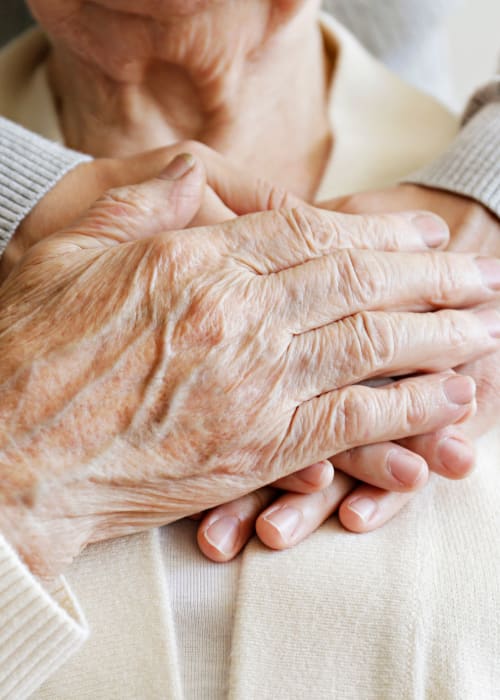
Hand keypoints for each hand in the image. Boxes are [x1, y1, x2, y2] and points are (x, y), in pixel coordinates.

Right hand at [1, 163, 495, 577]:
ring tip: (487, 328)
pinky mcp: (256, 448)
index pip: (312, 232)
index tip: (424, 236)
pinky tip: (451, 400)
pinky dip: (410, 408)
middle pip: (358, 284)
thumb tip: (210, 184)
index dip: (379, 233)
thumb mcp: (64, 240)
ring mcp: (252, 384)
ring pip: (372, 347)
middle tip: (480, 273)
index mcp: (192, 257)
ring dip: (440, 335)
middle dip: (431, 277)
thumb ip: (143, 199)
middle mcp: (236, 316)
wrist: (10, 458)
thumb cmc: (25, 347)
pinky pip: (353, 421)